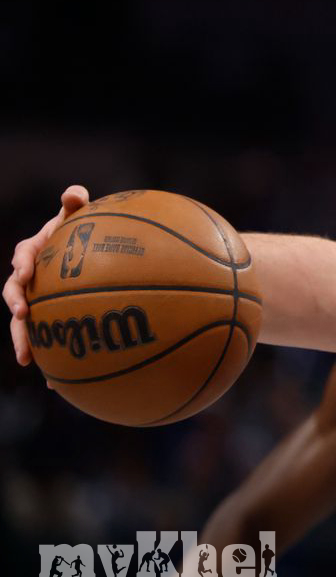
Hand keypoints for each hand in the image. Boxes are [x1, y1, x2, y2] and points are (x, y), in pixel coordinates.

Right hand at [5, 185, 90, 365]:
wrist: (80, 252)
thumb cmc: (76, 232)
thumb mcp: (75, 216)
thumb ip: (74, 204)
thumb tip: (74, 193)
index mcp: (32, 254)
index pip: (22, 258)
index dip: (22, 265)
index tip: (24, 272)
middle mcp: (27, 280)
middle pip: (14, 295)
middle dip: (16, 307)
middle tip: (23, 317)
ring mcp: (35, 301)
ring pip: (24, 323)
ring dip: (24, 340)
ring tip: (27, 359)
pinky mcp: (47, 319)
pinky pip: (46, 339)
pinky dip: (51, 360)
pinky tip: (57, 382)